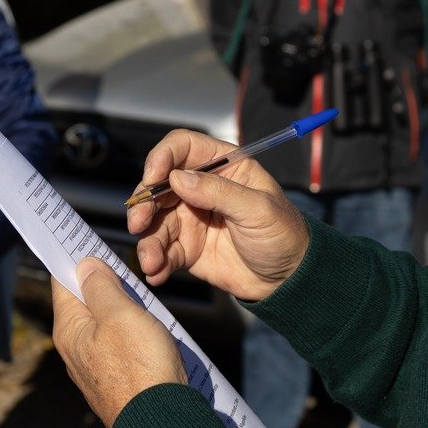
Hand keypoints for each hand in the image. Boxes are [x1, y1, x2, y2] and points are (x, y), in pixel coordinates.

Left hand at [51, 258, 184, 427]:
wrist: (161, 424)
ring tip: (140, 294)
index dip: (74, 257)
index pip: (62, 281)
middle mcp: (75, 349)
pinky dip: (130, 331)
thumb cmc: (140, 367)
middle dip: (101, 282)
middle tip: (121, 262)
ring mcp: (95, 367)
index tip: (84, 237)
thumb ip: (101, 287)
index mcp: (69, 329)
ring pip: (103, 324)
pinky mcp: (116, 380)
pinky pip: (119, 346)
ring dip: (120, 307)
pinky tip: (148, 328)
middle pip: (83, 302)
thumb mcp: (120, 315)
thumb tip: (85, 265)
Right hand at [127, 129, 308, 302]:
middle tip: (139, 222)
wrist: (288, 280)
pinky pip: (163, 250)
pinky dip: (156, 261)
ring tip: (152, 259)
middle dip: (145, 203)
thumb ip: (219, 192)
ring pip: (156, 221)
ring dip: (148, 240)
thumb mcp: (259, 210)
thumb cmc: (284, 235)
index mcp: (223, 166)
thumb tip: (177, 178)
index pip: (183, 147)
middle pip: (160, 184)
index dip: (163, 157)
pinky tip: (157, 273)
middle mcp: (201, 188)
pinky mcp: (187, 247)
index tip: (152, 177)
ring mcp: (191, 218)